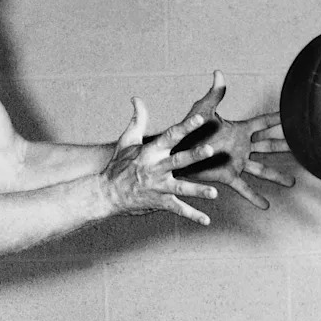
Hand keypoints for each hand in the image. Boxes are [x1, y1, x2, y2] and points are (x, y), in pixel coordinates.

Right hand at [103, 98, 218, 225]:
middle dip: (194, 156)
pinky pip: (177, 209)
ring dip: (197, 191)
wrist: (106, 193)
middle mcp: (155, 168)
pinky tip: (206, 221)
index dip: (185, 127)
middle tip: (210, 150)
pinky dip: (191, 216)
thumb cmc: (118, 166)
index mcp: (150, 151)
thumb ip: (137, 119)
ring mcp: (157, 186)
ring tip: (214, 193)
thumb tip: (136, 98)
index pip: (170, 136)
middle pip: (177, 160)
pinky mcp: (158, 202)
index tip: (200, 118)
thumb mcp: (126, 141)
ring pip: (180, 188)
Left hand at [174, 71, 294, 209]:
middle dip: (285, 147)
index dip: (278, 120)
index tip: (295, 117)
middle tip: (304, 149)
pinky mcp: (226, 175)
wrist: (175, 149)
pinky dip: (254, 197)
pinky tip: (265, 205)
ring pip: (261, 170)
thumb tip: (218, 73)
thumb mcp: (203, 110)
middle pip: (269, 146)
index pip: (263, 123)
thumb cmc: (188, 128)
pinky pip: (243, 188)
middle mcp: (240, 146)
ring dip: (276, 176)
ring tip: (292, 183)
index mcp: (238, 130)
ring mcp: (235, 162)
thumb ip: (214, 94)